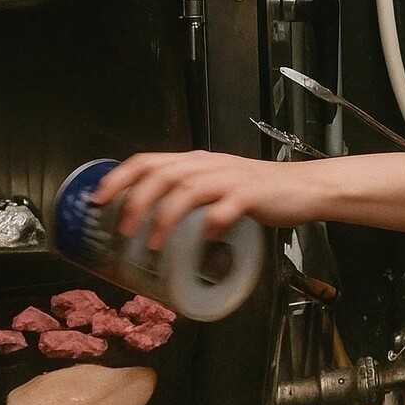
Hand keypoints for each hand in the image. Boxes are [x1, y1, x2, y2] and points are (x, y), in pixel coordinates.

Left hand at [91, 151, 321, 248]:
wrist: (306, 188)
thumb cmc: (261, 193)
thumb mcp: (219, 186)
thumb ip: (191, 195)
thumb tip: (153, 222)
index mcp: (198, 163)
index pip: (149, 160)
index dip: (119, 178)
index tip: (98, 200)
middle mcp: (210, 166)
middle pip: (162, 174)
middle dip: (135, 202)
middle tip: (123, 231)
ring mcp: (231, 179)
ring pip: (187, 190)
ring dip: (164, 217)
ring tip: (153, 244)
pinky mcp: (252, 195)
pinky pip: (227, 207)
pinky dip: (212, 223)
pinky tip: (207, 237)